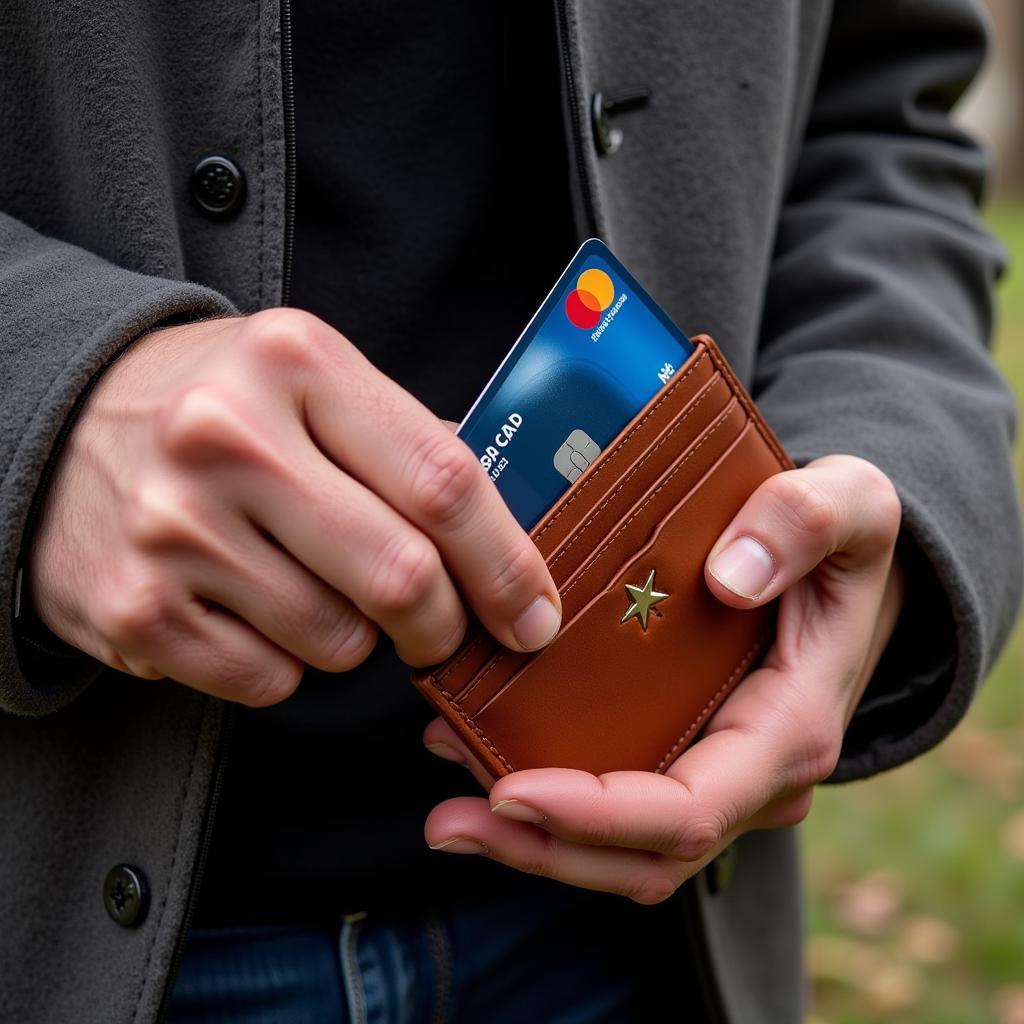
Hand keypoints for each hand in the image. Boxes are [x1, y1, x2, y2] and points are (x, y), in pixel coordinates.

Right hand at [26, 309, 560, 703]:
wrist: (67, 424)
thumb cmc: (224, 407)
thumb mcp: (312, 380)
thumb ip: (407, 442)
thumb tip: (509, 533)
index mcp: (298, 362)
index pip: (442, 480)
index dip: (507, 563)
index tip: (535, 615)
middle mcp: (230, 437)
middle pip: (401, 576)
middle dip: (445, 626)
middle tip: (443, 629)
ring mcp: (175, 527)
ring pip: (339, 641)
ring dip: (355, 638)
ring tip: (310, 585)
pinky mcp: (136, 608)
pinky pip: (271, 679)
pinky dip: (287, 663)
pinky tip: (252, 609)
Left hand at [422, 455, 903, 902]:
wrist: (849, 571)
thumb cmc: (844, 541)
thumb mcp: (849, 504)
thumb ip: (803, 522)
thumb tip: (732, 577)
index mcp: (789, 732)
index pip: (688, 812)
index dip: (597, 816)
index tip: (512, 790)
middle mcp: (753, 777)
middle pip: (641, 856)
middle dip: (541, 849)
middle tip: (447, 821)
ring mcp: (719, 776)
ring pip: (622, 850)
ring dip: (532, 840)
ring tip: (447, 804)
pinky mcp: (686, 757)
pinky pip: (617, 807)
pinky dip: (549, 803)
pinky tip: (478, 755)